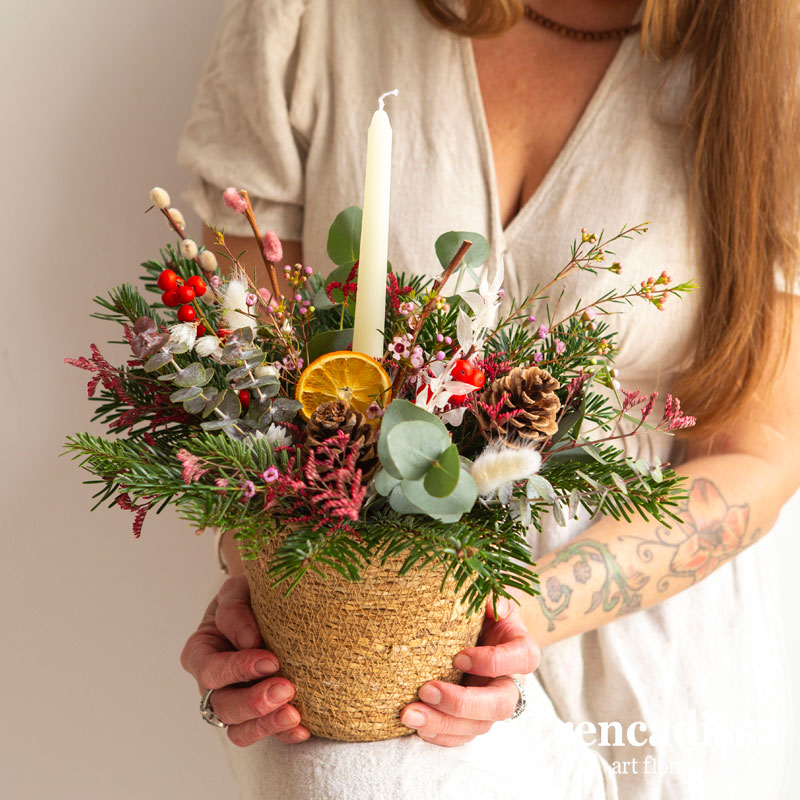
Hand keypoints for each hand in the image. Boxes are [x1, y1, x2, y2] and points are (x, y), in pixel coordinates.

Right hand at [180, 575, 310, 745]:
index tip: (271, 661)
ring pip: (239, 730)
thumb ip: (235, 610)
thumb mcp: (236, 592)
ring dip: (266, 724)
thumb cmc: (247, 596)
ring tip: (294, 715)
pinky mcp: (259, 713)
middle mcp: (212, 684)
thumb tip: (249, 640)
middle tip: (286, 689)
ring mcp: (234, 702)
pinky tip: (303, 729)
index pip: (211, 670)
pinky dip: (284, 734)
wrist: (269, 603)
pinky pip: (267, 733)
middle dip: (254, 702)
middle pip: (223, 706)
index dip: (238, 669)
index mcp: (200, 653)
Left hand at [400, 595, 539, 746]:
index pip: (520, 660)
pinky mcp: (474, 719)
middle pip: (500, 705)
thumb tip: (490, 606)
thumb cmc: (485, 610)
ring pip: (477, 726)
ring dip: (442, 723)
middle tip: (426, 690)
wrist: (482, 629)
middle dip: (461, 703)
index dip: (491, 662)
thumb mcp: (491, 596)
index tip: (458, 656)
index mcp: (522, 650)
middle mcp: (512, 682)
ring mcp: (493, 705)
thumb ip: (492, 596)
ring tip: (409, 714)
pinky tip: (417, 727)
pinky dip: (441, 735)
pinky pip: (462, 736)